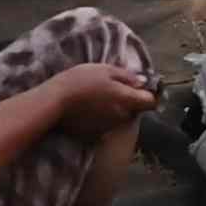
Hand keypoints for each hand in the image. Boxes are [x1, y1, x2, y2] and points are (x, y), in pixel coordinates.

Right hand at [40, 59, 161, 131]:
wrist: (55, 101)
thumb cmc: (81, 80)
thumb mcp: (106, 70)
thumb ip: (128, 77)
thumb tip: (143, 83)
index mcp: (127, 100)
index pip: (151, 102)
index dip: (148, 94)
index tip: (140, 88)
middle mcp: (121, 117)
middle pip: (134, 111)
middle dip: (129, 102)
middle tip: (113, 89)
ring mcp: (109, 128)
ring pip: (120, 118)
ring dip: (115, 110)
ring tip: (98, 98)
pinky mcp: (95, 135)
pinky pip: (105, 126)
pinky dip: (102, 119)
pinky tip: (89, 110)